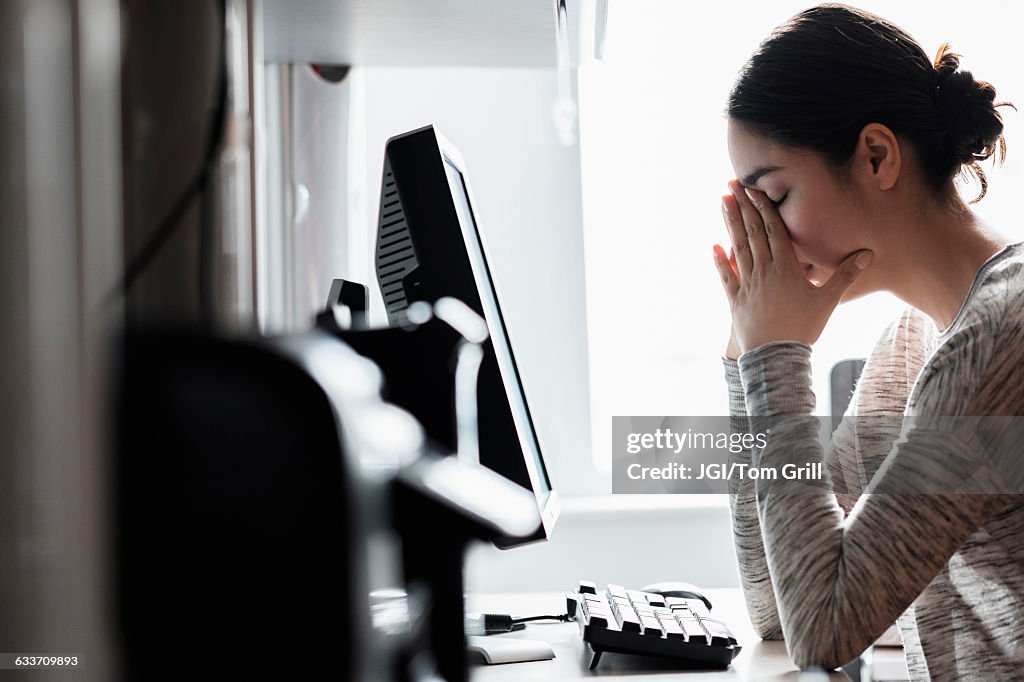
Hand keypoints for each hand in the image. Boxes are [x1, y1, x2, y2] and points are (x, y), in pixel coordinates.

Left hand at [712, 181, 871, 354]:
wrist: (777, 356)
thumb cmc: (804, 327)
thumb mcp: (828, 300)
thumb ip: (846, 275)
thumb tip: (869, 253)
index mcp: (785, 268)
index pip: (773, 230)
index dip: (764, 208)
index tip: (755, 188)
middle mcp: (763, 271)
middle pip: (752, 233)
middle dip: (743, 207)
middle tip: (733, 184)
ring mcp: (747, 284)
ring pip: (738, 248)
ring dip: (730, 224)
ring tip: (723, 202)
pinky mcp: (735, 300)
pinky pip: (726, 276)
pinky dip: (720, 260)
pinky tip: (714, 245)